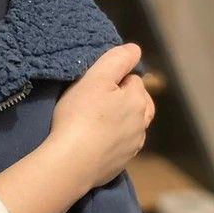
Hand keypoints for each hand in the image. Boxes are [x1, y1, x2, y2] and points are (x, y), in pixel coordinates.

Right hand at [46, 44, 154, 189]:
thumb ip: (116, 60)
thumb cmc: (79, 114)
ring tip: (97, 120)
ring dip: (121, 120)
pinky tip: (96, 139)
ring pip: (132, 125)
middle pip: (139, 103)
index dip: (115, 78)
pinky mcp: (122, 163)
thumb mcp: (94, 79)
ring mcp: (133, 146)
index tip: (95, 84)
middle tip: (97, 100)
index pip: (133, 79)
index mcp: (137, 100)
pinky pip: (121, 145)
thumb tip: (135, 49)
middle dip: (125, 99)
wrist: (72, 161)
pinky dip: (113, 140)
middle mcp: (142, 123)